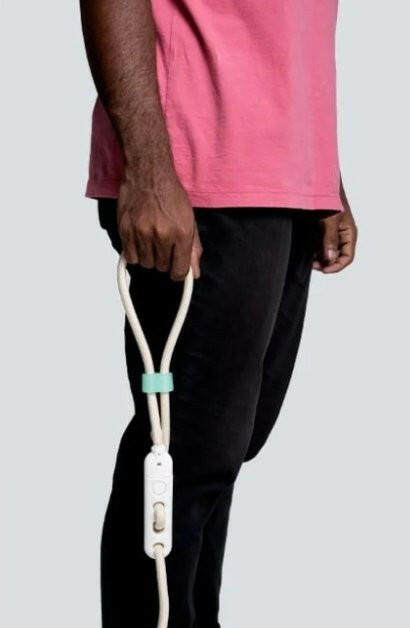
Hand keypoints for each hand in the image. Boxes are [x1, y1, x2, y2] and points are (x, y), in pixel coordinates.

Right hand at [117, 162, 202, 280]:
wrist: (148, 173)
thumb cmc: (170, 194)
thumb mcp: (189, 220)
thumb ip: (193, 249)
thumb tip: (194, 273)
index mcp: (181, 233)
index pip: (179, 270)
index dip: (178, 272)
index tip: (176, 268)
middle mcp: (162, 234)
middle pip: (162, 267)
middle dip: (164, 260)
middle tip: (163, 244)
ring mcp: (142, 233)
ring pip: (146, 264)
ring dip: (149, 256)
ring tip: (151, 240)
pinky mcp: (126, 230)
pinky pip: (131, 257)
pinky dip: (135, 253)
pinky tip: (140, 240)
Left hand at [313, 203, 357, 273]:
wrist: (319, 184)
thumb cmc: (331, 197)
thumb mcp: (331, 219)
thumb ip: (330, 239)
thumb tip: (330, 258)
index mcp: (349, 234)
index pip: (347, 257)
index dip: (336, 266)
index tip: (323, 269)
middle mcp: (341, 236)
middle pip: (336, 258)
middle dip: (326, 263)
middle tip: (313, 264)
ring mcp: (331, 234)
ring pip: (327, 253)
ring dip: (318, 258)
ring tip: (309, 258)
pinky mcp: (320, 231)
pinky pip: (318, 246)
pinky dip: (313, 251)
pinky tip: (306, 251)